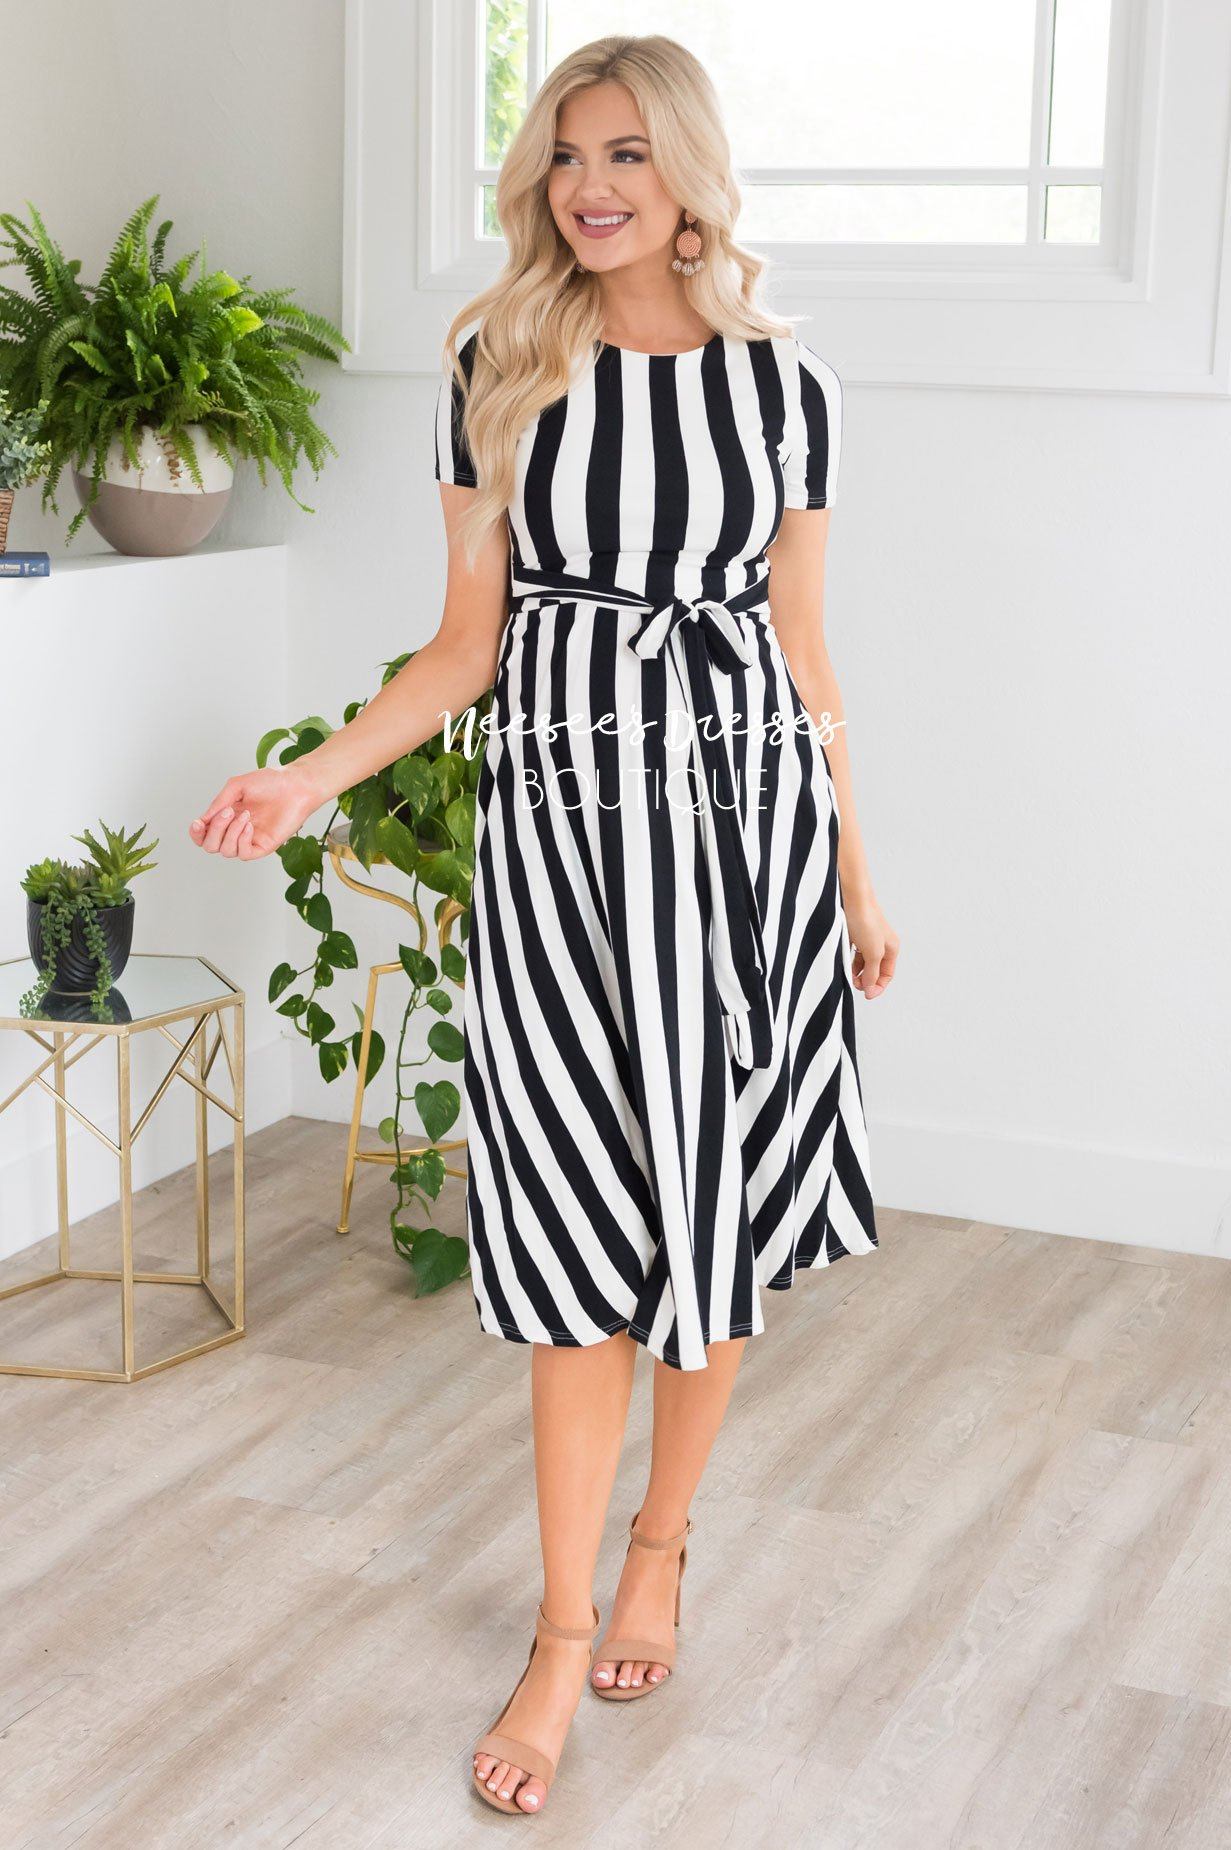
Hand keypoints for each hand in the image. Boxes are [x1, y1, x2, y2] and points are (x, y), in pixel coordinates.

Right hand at [187, 763, 325, 859]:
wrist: (295, 785)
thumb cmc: (270, 782)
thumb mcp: (237, 786)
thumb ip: (219, 802)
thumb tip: (203, 819)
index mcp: (227, 817)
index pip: (204, 835)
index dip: (196, 833)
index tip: (198, 823)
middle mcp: (236, 831)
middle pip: (210, 846)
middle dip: (214, 830)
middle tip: (228, 812)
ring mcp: (250, 839)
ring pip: (226, 851)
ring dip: (230, 832)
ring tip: (245, 815)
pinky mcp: (264, 846)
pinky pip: (244, 854)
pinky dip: (242, 840)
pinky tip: (250, 825)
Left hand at [844, 893, 898, 1000]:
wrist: (852, 898)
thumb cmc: (866, 921)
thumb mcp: (873, 952)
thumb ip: (872, 973)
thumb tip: (871, 989)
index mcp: (891, 948)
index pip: (887, 975)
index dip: (877, 986)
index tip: (866, 994)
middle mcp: (880, 944)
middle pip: (874, 970)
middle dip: (865, 979)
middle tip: (854, 984)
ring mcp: (866, 939)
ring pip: (862, 962)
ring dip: (855, 971)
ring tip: (847, 975)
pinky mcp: (853, 934)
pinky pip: (852, 953)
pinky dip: (848, 960)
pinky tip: (842, 962)